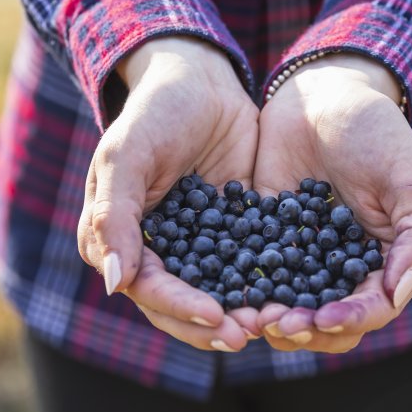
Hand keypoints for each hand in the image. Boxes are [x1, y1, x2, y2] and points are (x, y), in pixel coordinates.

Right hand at [77, 36, 259, 351]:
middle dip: (214, 325)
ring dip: (244, 313)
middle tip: (250, 334)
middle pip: (183, 306)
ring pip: (219, 295)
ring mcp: (199, 247)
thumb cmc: (152, 112)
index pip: (149, 289)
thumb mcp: (126, 158)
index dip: (180, 308)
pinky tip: (296, 297)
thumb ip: (115, 219)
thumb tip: (116, 287)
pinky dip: (271, 286)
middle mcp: (159, 253)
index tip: (216, 317)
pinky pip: (252, 268)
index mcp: (120, 242)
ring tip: (275, 324)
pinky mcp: (237, 234)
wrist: (200, 78)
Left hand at [252, 54, 411, 352]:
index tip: (324, 318)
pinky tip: (226, 294)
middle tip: (279, 325)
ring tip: (252, 318)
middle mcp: (341, 271)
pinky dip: (240, 291)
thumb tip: (400, 293)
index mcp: (385, 262)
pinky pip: (251, 276)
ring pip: (288, 309)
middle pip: (328, 324)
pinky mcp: (262, 242)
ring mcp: (300, 259)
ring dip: (272, 320)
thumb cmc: (376, 132)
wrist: (321, 94)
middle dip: (306, 330)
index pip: (374, 308)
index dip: (351, 319)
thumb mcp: (409, 178)